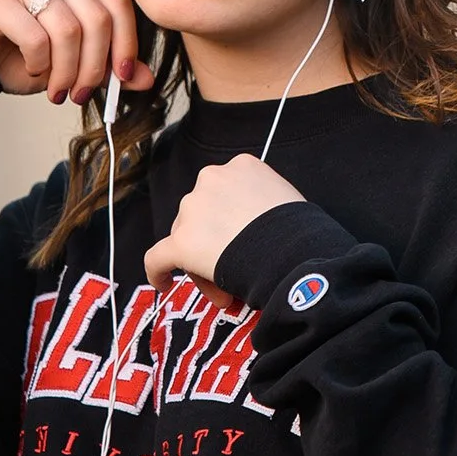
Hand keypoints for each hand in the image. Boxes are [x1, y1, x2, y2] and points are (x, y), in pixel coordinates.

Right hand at [0, 0, 156, 104]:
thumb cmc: (18, 57)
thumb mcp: (72, 65)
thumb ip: (108, 67)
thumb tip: (146, 80)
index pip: (117, 3)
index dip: (126, 44)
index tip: (123, 79)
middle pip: (96, 18)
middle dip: (94, 67)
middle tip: (80, 94)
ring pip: (68, 29)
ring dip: (66, 71)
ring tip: (56, 91)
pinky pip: (36, 36)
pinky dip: (38, 64)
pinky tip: (29, 70)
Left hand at [144, 154, 304, 313]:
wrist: (294, 249)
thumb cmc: (299, 229)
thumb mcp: (284, 196)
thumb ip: (261, 201)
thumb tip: (251, 230)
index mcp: (239, 167)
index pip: (224, 193)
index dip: (231, 222)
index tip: (244, 243)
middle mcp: (211, 179)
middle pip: (202, 215)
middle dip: (214, 242)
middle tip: (234, 269)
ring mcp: (193, 209)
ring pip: (185, 236)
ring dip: (201, 261)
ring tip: (224, 289)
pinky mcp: (180, 242)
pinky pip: (157, 257)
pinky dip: (158, 271)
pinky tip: (163, 283)